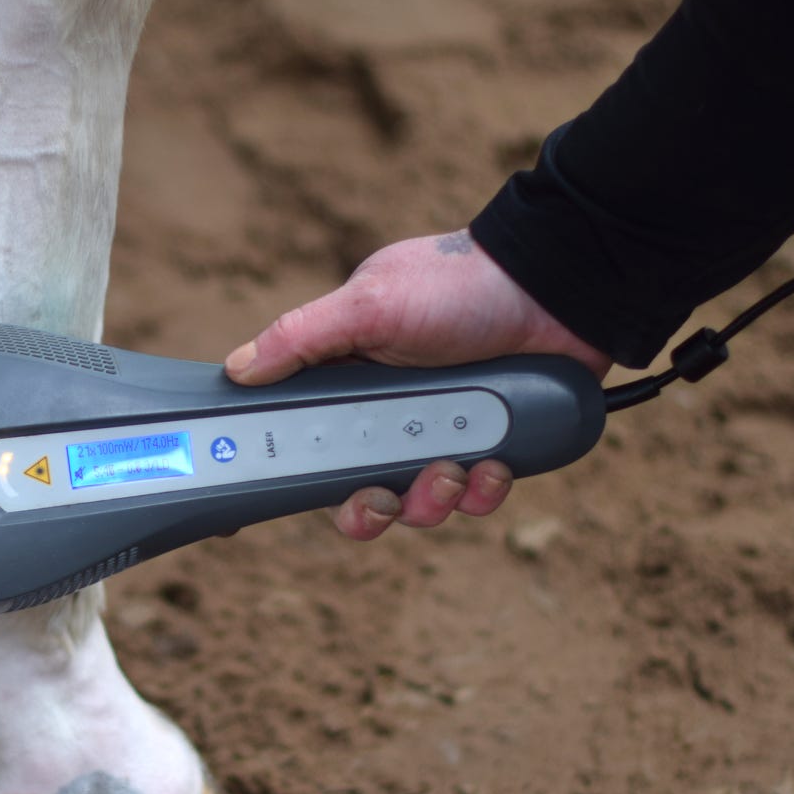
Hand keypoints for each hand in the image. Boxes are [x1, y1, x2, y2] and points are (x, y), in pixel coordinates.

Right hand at [225, 230, 609, 541]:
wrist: (555, 287)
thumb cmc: (458, 284)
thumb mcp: (369, 304)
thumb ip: (301, 338)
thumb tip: (238, 370)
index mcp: (350, 386)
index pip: (310, 447)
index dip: (302, 481)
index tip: (304, 499)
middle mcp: (392, 418)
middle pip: (360, 494)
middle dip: (372, 509)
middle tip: (384, 498)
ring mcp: (443, 437)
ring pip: (420, 506)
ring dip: (431, 502)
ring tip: (454, 470)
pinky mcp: (492, 450)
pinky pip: (477, 498)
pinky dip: (484, 491)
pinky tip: (495, 464)